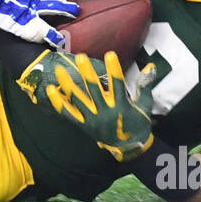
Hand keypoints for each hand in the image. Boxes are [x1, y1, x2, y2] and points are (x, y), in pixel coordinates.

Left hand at [18, 50, 157, 161]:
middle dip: (87, 73)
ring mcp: (93, 119)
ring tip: (59, 70)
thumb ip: (145, 85)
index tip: (110, 54)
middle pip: (94, 90)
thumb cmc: (138, 124)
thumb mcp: (145, 105)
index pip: (117, 84)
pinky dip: (59, 102)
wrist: (129, 148)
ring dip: (68, 84)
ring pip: (78, 100)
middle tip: (80, 57)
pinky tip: (49, 90)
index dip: (114, 69)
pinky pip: (68, 113)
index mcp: (121, 105)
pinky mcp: (83, 125)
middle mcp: (105, 112)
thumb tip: (151, 65)